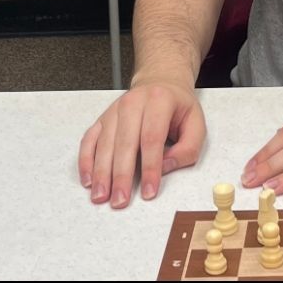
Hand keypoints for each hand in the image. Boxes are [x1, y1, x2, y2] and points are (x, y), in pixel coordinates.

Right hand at [78, 73, 205, 208]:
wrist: (160, 81)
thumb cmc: (178, 106)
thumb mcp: (196, 123)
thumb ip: (188, 148)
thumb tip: (165, 168)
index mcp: (159, 101)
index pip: (151, 138)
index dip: (150, 168)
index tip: (148, 192)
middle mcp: (132, 103)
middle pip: (124, 143)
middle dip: (121, 176)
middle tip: (120, 201)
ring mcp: (113, 110)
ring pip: (104, 144)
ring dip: (101, 173)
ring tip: (100, 197)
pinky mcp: (102, 119)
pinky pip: (89, 140)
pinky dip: (86, 161)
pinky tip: (88, 180)